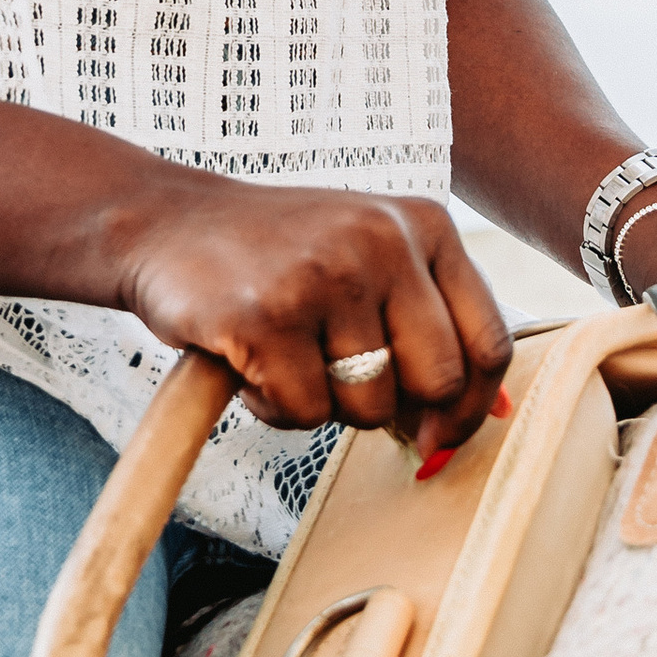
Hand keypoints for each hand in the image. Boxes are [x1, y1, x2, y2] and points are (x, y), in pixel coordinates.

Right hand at [113, 172, 513, 466]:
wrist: (168, 222)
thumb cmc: (280, 254)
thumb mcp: (370, 260)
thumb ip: (427, 322)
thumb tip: (484, 415)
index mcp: (425, 224)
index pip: (488, 341)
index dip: (470, 407)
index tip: (439, 434)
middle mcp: (383, 241)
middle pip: (436, 382)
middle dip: (394, 410)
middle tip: (345, 394)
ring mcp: (324, 275)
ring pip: (368, 407)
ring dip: (325, 405)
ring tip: (288, 356)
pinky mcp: (266, 316)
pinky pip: (302, 412)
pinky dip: (274, 407)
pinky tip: (252, 361)